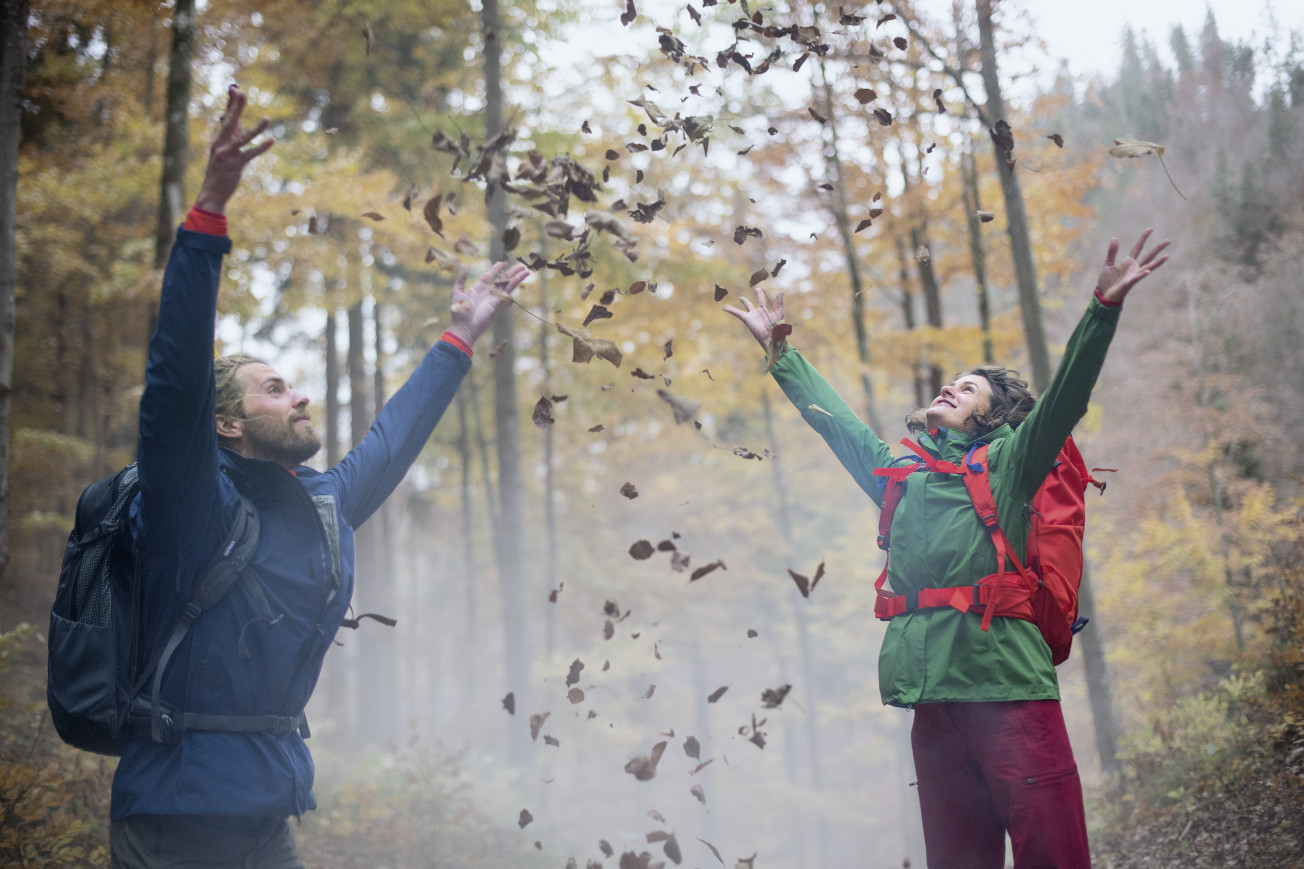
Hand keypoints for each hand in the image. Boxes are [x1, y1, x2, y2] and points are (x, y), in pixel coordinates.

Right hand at [193, 85, 273, 214]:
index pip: (225, 117)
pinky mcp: (235, 164)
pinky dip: (261, 147)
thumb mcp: (224, 152)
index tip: (236, 89)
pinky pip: (250, 154)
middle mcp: (221, 144)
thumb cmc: (220, 171)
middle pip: (230, 121)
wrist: (212, 192)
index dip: (231, 104)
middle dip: (237, 107)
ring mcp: (228, 154)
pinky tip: (271, 140)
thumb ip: (231, 137)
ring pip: (243, 138)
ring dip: (256, 128)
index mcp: (219, 140)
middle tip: (242, 92)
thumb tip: (238, 122)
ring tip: (267, 119)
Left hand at [446, 261, 530, 346]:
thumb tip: (463, 265)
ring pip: (507, 284)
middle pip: (502, 279)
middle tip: (521, 266)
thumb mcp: (457, 292)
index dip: (496, 269)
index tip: (503, 263)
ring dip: (516, 277)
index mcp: (478, 288)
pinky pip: (507, 290)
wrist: (464, 325)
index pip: (489, 276)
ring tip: (525, 270)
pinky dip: (514, 283)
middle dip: (511, 272)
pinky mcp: (498, 302)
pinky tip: (520, 278)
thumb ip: (461, 278)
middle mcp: (488, 292)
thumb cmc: (459, 311)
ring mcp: (494, 297)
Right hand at [723, 289, 784, 350]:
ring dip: (733, 308)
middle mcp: (756, 313)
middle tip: (741, 298)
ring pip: (740, 311)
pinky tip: (724, 307)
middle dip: (745, 301)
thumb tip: (780, 292)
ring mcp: (751, 317)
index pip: (761, 300)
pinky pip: (737, 313)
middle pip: (749, 305)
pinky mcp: (747, 319)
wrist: (772, 336)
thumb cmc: (777, 326)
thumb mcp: (779, 312)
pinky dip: (731, 310)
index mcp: (765, 311)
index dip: (759, 294)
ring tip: (726, 306)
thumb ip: (779, 303)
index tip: (757, 289)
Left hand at [1096, 228, 1169, 303]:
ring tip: (1167, 256)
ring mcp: (1133, 275)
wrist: (1104, 295)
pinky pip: (1137, 278)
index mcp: (1128, 262)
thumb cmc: (1107, 281)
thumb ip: (1112, 252)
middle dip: (1158, 248)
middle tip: (1168, 241)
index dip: (1143, 238)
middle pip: (1148, 256)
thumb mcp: (1107, 264)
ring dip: (1157, 262)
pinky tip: (1148, 271)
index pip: (1138, 247)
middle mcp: (1134, 267)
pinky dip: (1142, 274)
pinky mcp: (1130, 282)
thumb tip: (1115, 238)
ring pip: (1148, 267)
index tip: (1150, 229)